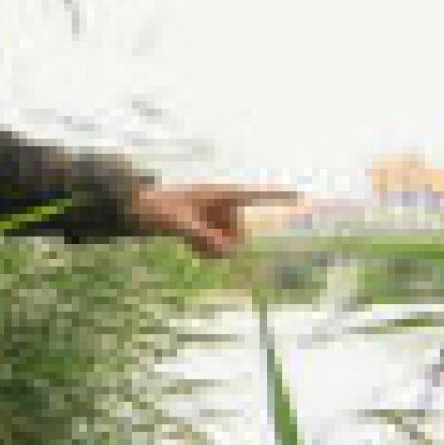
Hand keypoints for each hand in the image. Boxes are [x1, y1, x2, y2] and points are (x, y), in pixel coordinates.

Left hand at [128, 184, 300, 258]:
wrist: (140, 209)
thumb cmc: (158, 208)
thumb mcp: (177, 222)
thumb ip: (200, 236)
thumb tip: (225, 251)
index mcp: (220, 193)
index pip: (256, 195)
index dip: (279, 196)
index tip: (303, 195)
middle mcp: (224, 205)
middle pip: (240, 233)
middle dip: (223, 242)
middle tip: (197, 239)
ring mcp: (218, 217)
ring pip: (229, 244)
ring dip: (212, 249)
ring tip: (190, 239)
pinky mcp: (211, 228)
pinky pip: (219, 248)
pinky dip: (207, 251)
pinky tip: (191, 245)